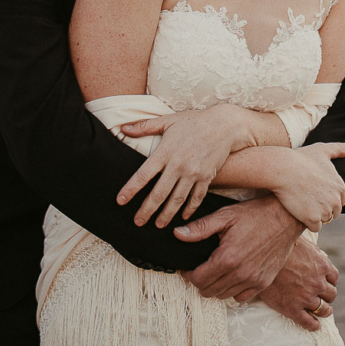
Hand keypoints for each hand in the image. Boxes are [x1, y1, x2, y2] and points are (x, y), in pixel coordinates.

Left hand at [117, 104, 252, 226]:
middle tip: (137, 222)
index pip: (143, 175)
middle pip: (159, 193)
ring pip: (177, 199)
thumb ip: (144, 126)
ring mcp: (193, 173)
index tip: (120, 201)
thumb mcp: (168, 120)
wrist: (224, 125)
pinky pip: (196, 197)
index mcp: (165, 151)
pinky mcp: (207, 177)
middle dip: (146, 210)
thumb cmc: (194, 121)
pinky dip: (189, 209)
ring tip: (158, 225)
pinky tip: (183, 217)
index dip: (130, 189)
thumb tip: (123, 128)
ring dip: (166, 214)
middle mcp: (178, 165)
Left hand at [176, 195, 302, 300]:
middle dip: (200, 281)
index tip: (188, 267)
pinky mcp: (264, 282)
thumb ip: (200, 228)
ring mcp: (253, 280)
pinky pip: (241, 297)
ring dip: (215, 286)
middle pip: (209, 291)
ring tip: (215, 271)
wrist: (285, 217)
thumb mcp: (225, 216)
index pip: (198, 279)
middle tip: (200, 268)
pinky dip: (233, 290)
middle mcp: (240, 273)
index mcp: (227, 258)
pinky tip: (232, 275)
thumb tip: (177, 234)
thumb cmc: (255, 214)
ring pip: (223, 296)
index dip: (188, 274)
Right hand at [259, 237, 338, 330]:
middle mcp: (317, 283)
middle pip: (331, 294)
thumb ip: (314, 250)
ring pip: (323, 310)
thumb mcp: (301, 243)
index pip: (334, 277)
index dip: (330, 281)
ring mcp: (306, 297)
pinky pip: (308, 322)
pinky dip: (314, 325)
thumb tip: (323, 256)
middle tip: (323, 297)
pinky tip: (315, 325)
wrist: (259, 259)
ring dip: (324, 311)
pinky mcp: (293, 309)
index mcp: (321, 265)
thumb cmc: (279, 246)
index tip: (326, 283)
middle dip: (327, 296)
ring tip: (322, 312)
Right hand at [272, 143, 344, 231]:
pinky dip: (308, 222)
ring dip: (315, 215)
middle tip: (307, 197)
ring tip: (302, 202)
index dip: (327, 198)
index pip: (340, 201)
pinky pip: (315, 227)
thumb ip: (339, 149)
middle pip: (333, 212)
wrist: (282, 168)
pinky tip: (300, 210)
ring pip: (323, 220)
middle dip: (322, 208)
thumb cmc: (300, 158)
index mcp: (340, 186)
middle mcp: (336, 200)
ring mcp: (325, 210)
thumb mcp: (322, 150)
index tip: (315, 191)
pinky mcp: (313, 219)